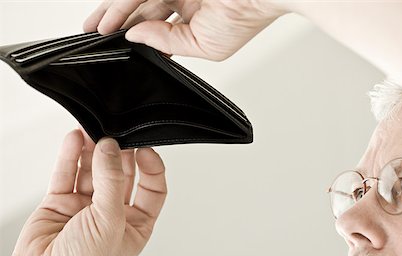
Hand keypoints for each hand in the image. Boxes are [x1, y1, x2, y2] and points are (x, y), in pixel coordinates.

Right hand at [0, 129, 166, 255]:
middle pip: (121, 175)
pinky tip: (75, 139)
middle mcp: (112, 214)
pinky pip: (68, 174)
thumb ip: (111, 182)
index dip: (151, 168)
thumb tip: (110, 149)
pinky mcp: (61, 202)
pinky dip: (70, 156)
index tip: (144, 150)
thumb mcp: (109, 223)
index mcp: (134, 225)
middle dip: (118, 154)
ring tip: (92, 132)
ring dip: (92, 150)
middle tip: (114, 137)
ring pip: (93, 171)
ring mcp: (86, 207)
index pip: (152, 189)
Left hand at [83, 0, 288, 59]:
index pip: (158, 25)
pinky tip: (111, 20)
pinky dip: (126, 5)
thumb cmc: (245, 18)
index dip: (137, 35)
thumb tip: (137, 38)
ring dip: (115, 13)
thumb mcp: (204, 46)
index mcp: (194, 16)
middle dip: (118, 22)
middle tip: (97, 34)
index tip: (118, 45)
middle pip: (143, 10)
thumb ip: (169, 42)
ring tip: (96, 29)